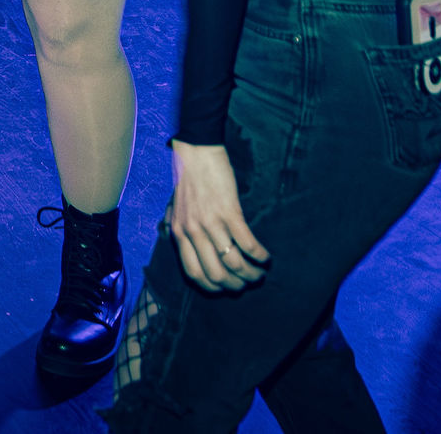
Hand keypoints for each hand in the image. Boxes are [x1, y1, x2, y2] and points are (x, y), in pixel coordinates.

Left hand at [167, 140, 269, 291]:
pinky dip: (260, 256)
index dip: (213, 287)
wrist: (196, 152)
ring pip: (234, 263)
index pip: (194, 274)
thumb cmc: (187, 179)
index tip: (226, 288)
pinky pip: (247, 243)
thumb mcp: (174, 208)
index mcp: (179, 233)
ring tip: (260, 273)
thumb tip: (178, 242)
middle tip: (248, 283)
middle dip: (236, 285)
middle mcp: (193, 232)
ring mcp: (211, 223)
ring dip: (252, 274)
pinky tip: (266, 257)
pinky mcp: (229, 212)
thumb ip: (176, 226)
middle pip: (216, 275)